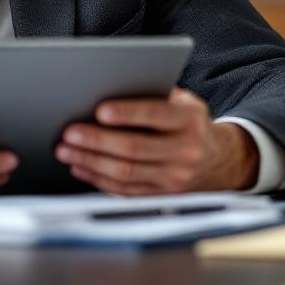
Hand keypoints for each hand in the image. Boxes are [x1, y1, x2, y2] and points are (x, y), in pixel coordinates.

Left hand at [55, 88, 259, 194]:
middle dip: (97, 141)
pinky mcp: (162, 197)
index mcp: (190, 120)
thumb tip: (109, 87)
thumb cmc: (188, 122)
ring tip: (66, 150)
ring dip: (90, 162)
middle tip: (69, 133)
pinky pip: (125, 190)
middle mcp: (185, 151)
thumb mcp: (183, 102)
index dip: (127, 113)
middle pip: (135, 148)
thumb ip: (154, 95)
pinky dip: (98, 179)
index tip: (99, 110)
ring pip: (126, 173)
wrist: (218, 160)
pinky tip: (80, 166)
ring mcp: (175, 179)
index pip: (156, 114)